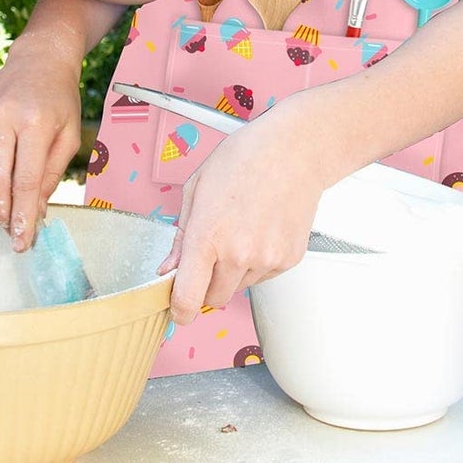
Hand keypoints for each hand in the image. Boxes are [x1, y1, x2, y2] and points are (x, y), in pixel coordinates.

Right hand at [0, 42, 81, 251]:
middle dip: (2, 212)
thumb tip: (34, 213)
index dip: (22, 216)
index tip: (22, 241)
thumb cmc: (59, 100)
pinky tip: (2, 161)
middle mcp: (3, 116)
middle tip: (11, 231)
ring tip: (12, 191)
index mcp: (35, 122)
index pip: (24, 181)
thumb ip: (51, 176)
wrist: (38, 59)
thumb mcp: (69, 137)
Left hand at [157, 107, 322, 325]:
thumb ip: (180, 236)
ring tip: (240, 231)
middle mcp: (237, 254)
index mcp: (207, 235)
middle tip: (209, 254)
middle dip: (205, 285)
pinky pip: (263, 277)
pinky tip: (259, 231)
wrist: (293, 151)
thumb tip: (169, 268)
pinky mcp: (288, 260)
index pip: (188, 298)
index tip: (177, 310)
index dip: (179, 310)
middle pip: (213, 299)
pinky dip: (257, 264)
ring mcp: (266, 259)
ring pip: (239, 288)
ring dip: (232, 272)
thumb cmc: (245, 159)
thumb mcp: (196, 188)